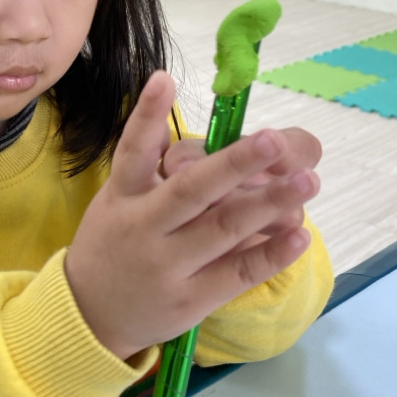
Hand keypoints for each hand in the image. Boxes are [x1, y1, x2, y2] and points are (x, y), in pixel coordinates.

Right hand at [65, 72, 319, 360]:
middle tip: (273, 139)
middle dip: (234, 163)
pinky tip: (299, 235)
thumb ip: (142, 160)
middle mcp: (143, 228)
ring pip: (223, 230)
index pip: (132, 152)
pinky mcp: (190, 300)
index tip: (164, 79)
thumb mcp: (114, 201)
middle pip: (191, 191)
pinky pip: (236, 274)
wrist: (89, 317)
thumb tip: (164, 97)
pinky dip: (270, 255)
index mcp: (123, 197)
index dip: (146, 116)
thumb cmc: (112, 246)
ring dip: (268, 204)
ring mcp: (167, 267)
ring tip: (308, 182)